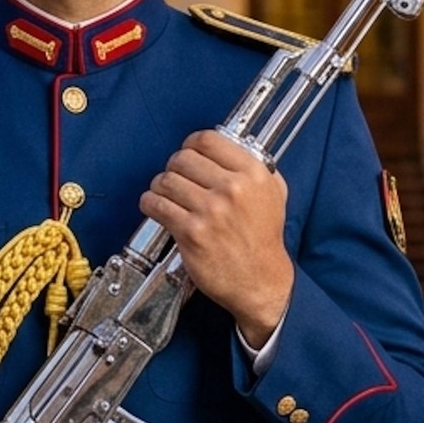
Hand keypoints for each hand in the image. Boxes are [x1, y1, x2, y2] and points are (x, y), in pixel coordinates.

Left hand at [139, 129, 293, 348]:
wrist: (261, 281)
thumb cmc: (263, 239)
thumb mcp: (273, 194)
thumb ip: (252, 167)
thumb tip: (226, 146)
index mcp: (253, 174)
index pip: (207, 140)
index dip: (190, 145)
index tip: (187, 154)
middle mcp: (232, 189)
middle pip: (182, 159)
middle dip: (174, 168)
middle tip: (176, 179)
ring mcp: (210, 211)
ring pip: (165, 181)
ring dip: (159, 187)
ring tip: (165, 195)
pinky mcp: (191, 233)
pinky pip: (156, 205)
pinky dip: (150, 203)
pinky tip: (156, 207)